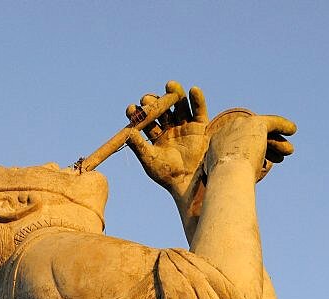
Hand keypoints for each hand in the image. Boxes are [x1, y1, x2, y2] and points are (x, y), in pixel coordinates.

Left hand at [125, 82, 209, 210]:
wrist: (189, 183)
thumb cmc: (167, 175)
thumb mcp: (150, 161)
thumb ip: (139, 146)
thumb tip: (128, 132)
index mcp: (157, 136)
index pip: (146, 120)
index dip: (138, 113)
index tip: (131, 109)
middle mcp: (170, 128)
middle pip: (162, 109)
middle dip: (154, 103)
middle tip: (147, 100)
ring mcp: (185, 126)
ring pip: (179, 105)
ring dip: (175, 93)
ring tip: (169, 85)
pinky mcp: (200, 127)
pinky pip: (199, 110)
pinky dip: (198, 100)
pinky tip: (193, 90)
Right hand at [205, 114, 295, 178]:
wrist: (228, 178)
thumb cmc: (229, 187)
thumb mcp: (231, 181)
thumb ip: (239, 174)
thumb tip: (253, 175)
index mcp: (216, 144)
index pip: (238, 144)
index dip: (252, 153)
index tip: (264, 163)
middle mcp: (226, 131)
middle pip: (250, 136)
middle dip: (266, 147)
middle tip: (279, 159)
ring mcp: (240, 125)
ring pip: (262, 132)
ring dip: (276, 142)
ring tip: (288, 151)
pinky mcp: (254, 123)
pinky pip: (272, 122)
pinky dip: (283, 125)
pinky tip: (293, 130)